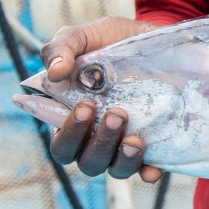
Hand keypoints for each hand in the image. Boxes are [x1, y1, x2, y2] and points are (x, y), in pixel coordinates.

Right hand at [40, 17, 164, 181]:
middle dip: (100, 143)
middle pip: (87, 161)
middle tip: (117, 114)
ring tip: (135, 138)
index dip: (69, 134)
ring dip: (122, 159)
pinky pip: (149, 170)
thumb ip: (61, 48)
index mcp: (72, 118)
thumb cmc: (109, 41)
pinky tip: (154, 168)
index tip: (86, 107)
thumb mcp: (83, 36)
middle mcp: (96, 137)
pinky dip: (149, 172)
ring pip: (116, 170)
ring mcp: (124, 143)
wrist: (154, 35)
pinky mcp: (154, 145)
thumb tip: (54, 72)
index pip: (62, 144)